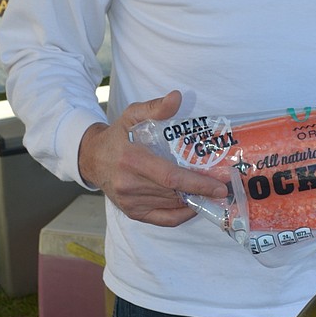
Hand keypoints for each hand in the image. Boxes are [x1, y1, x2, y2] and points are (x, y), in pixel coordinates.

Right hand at [78, 90, 229, 226]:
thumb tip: (177, 97)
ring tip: (212, 193)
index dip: (197, 184)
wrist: (92, 159)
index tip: (218, 186)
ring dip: (193, 201)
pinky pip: (163, 219)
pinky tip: (193, 205)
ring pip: (171, 205)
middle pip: (174, 192)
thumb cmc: (117, 136)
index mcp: (132, 160)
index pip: (170, 177)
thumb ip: (154, 108)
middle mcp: (130, 184)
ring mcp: (131, 202)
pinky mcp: (132, 212)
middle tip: (224, 187)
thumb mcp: (132, 115)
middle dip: (202, 191)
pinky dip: (181, 215)